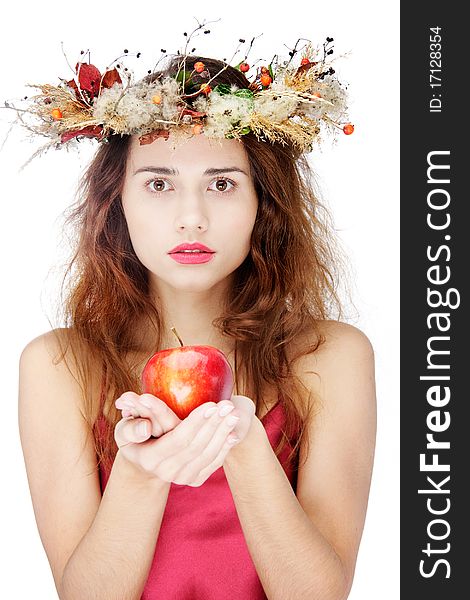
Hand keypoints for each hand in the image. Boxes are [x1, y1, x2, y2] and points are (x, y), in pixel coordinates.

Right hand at [113, 394, 245, 486]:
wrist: (144, 461)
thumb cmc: (135, 436)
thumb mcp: (125, 429)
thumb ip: (131, 425)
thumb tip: (144, 427)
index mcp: (149, 458)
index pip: (178, 439)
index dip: (196, 422)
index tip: (211, 404)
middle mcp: (167, 472)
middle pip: (197, 447)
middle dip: (214, 424)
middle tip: (228, 406)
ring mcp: (182, 479)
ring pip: (208, 455)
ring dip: (223, 433)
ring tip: (233, 414)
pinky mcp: (195, 480)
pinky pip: (214, 463)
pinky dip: (225, 446)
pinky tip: (233, 431)